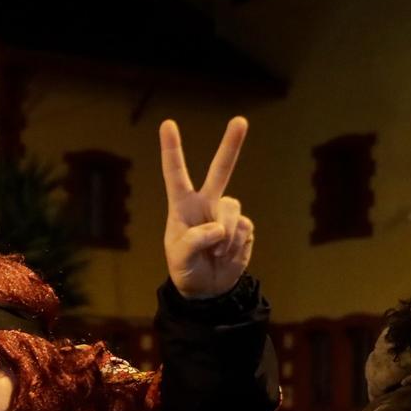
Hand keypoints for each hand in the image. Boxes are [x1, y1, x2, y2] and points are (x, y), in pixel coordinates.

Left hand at [161, 116, 253, 298]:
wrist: (206, 289)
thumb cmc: (185, 269)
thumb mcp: (179, 258)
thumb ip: (194, 241)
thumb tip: (218, 228)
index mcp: (182, 206)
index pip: (176, 174)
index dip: (172, 149)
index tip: (167, 124)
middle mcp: (206, 203)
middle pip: (220, 170)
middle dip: (231, 145)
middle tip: (240, 120)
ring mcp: (226, 214)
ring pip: (232, 209)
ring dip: (224, 235)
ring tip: (215, 254)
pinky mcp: (243, 227)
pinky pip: (243, 229)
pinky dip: (233, 247)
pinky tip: (225, 256)